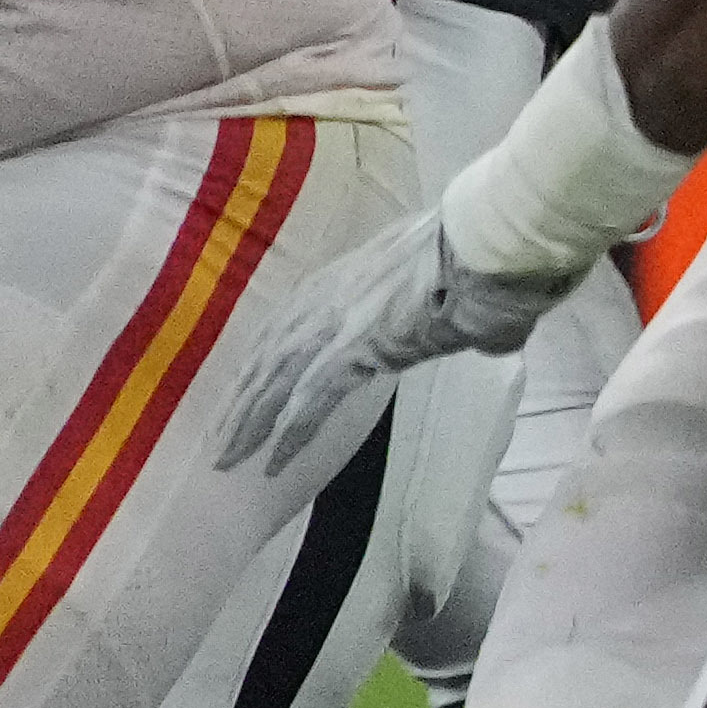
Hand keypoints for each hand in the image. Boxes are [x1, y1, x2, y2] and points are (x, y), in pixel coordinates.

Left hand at [188, 192, 583, 493]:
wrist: (484, 244)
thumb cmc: (476, 253)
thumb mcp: (440, 273)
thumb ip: (443, 302)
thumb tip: (487, 329)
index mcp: (338, 278)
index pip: (281, 327)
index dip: (260, 364)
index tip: (243, 391)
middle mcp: (321, 299)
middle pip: (263, 358)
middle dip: (238, 401)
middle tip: (219, 439)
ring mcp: (331, 325)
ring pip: (271, 384)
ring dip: (248, 424)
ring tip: (228, 460)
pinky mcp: (348, 352)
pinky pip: (305, 404)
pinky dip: (288, 436)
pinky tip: (273, 463)